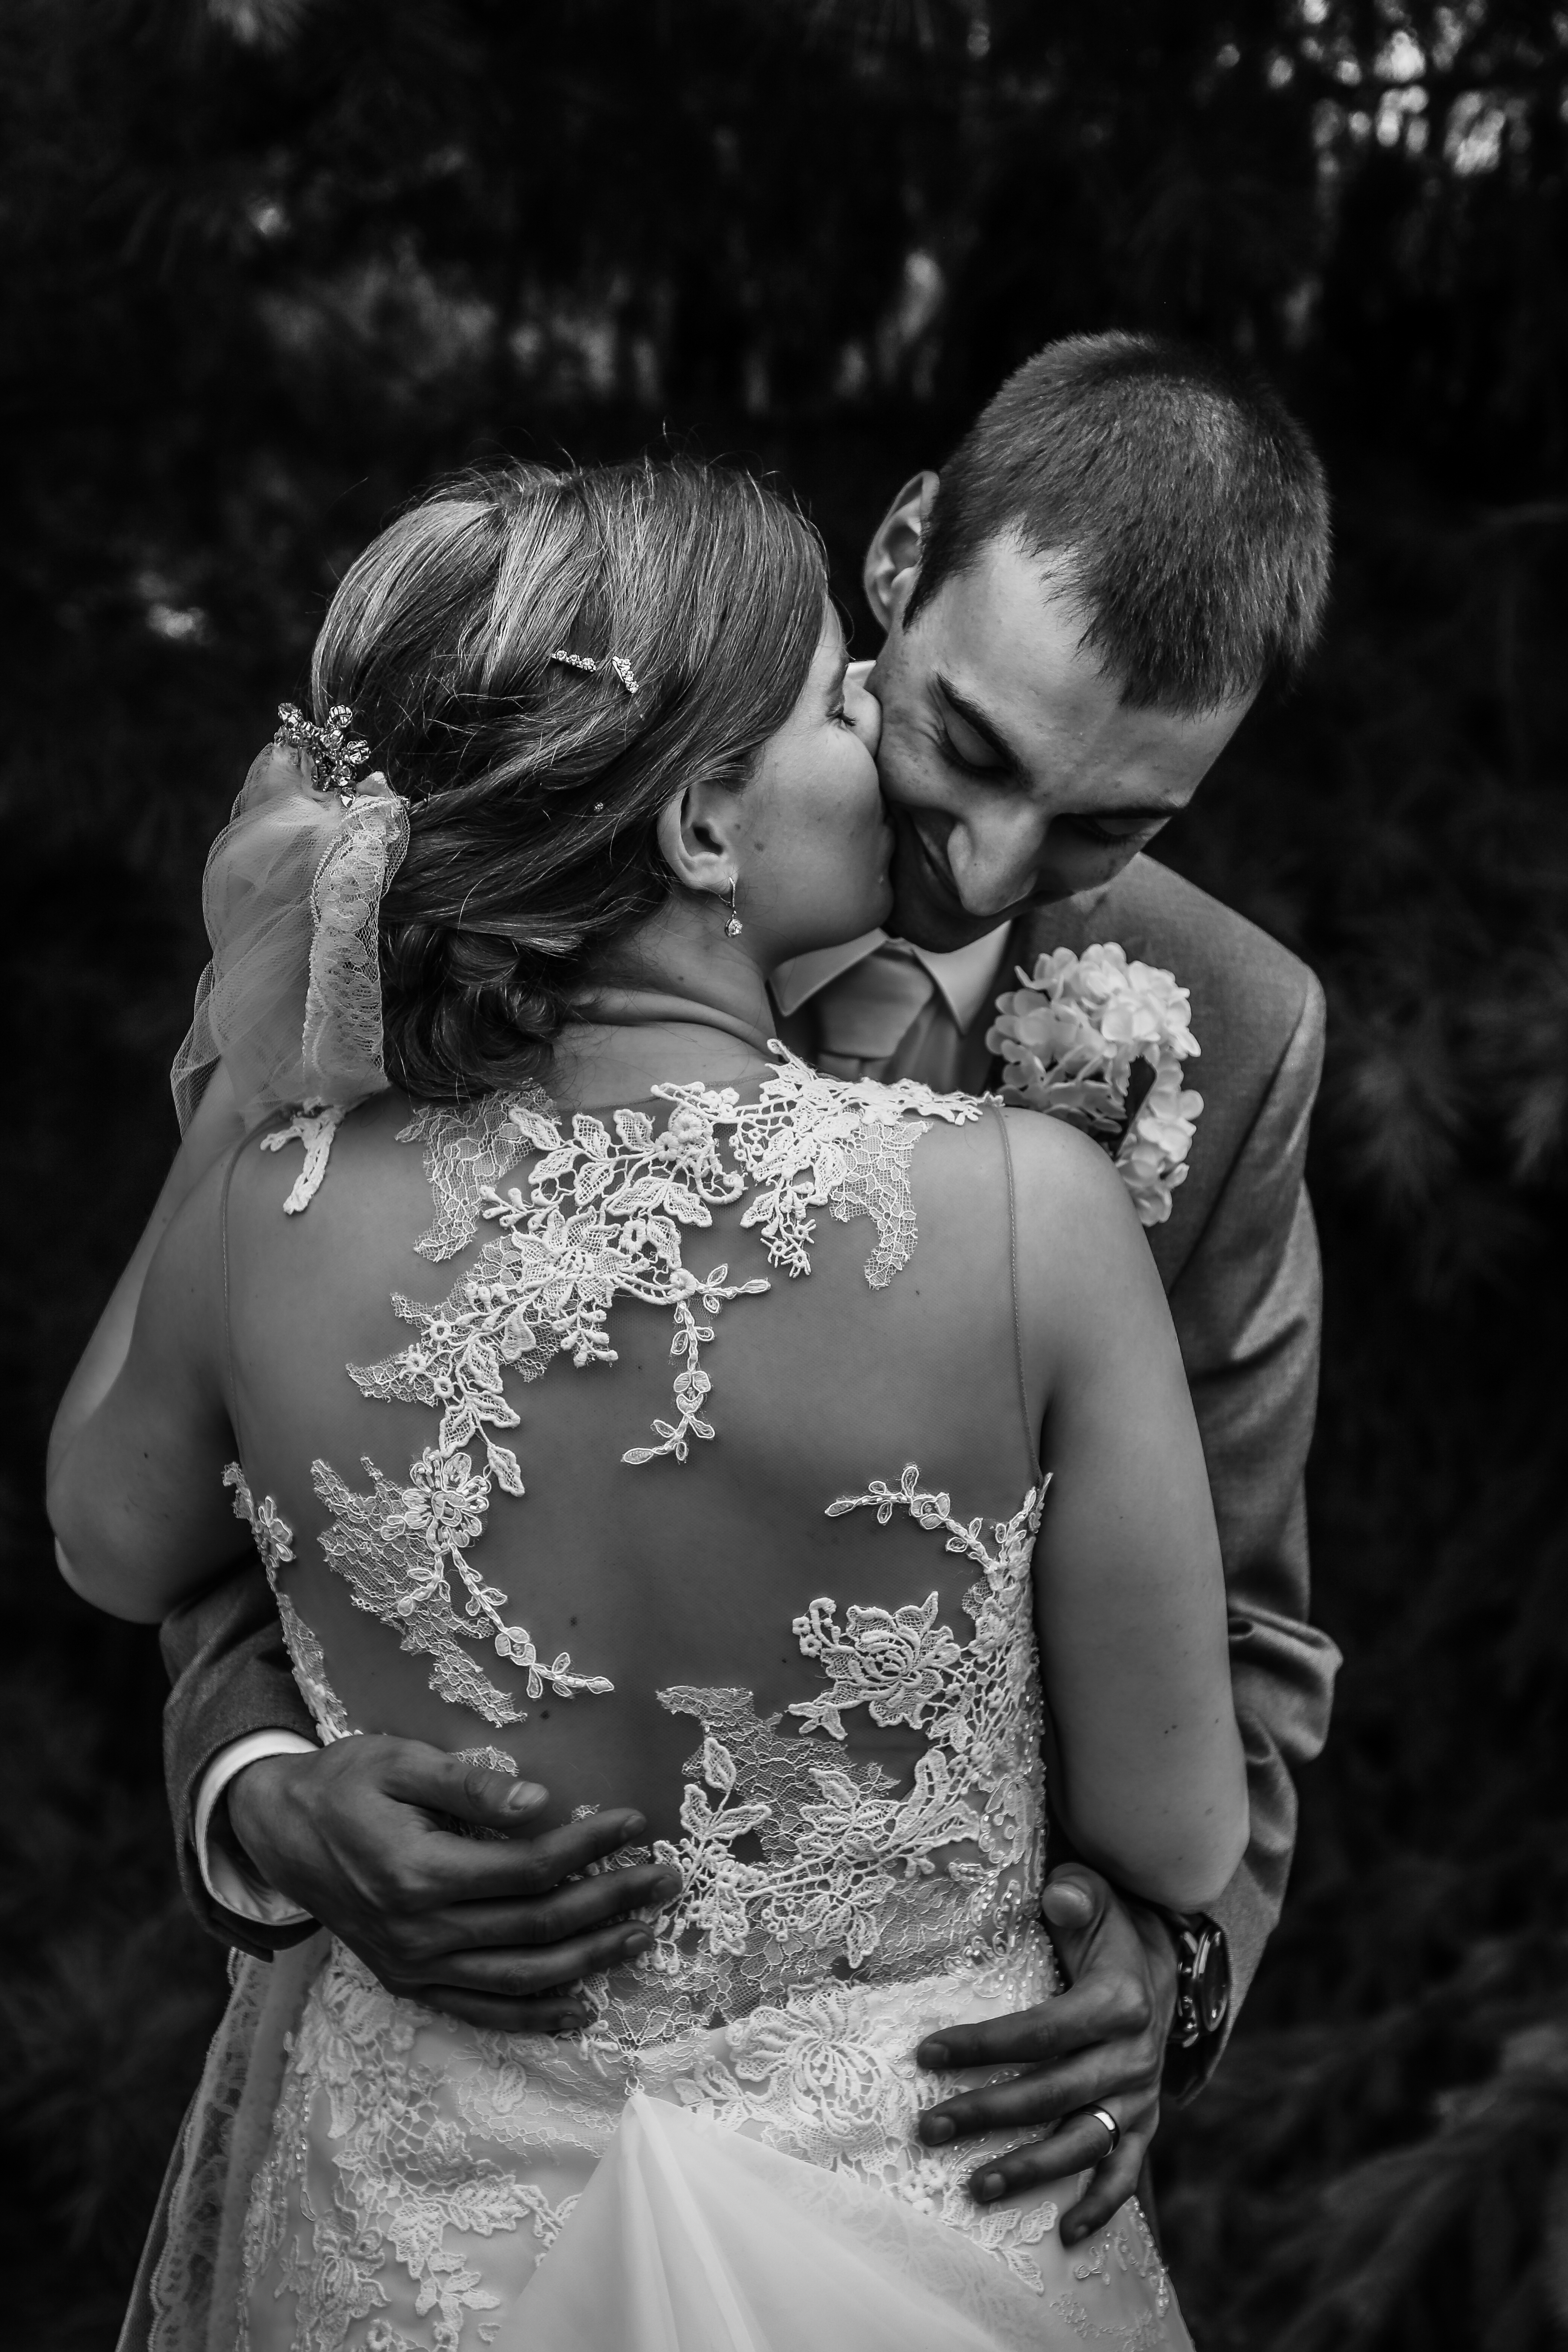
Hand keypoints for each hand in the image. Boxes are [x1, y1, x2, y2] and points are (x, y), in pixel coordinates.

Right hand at [226, 1735, 681, 2032]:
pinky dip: (534, 2017)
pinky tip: (581, 2008)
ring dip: (588, 1960)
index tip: (636, 1824)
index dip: (588, 1846)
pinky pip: (481, 2011)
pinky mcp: (408, 1982)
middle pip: (536, 1925)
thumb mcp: (399, 1761)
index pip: (529, 1867)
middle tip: (664, 1880)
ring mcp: (413, 1966)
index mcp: (419, 1872)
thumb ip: (470, 1786)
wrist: (279, 1833)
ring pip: (520, 1977)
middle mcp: (419, 1931)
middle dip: (609, 1903)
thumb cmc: (344, 1784)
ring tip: (642, 1936)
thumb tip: (540, 1803)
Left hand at [914, 1864, 1176, 2244]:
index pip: (1041, 2031)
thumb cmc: (1108, 1927)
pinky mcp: (1144, 2121)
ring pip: (1084, 2141)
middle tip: (927, 2129)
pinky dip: (1101, 2206)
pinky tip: (1067, 2236)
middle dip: (987, 2113)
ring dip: (1031, 2169)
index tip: (926, 2054)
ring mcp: (1140, 2095)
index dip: (983, 2044)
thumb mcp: (1096, 1896)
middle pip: (1052, 2093)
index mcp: (1119, 2003)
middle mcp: (1133, 2056)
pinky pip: (1127, 2172)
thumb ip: (1077, 1893)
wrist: (1160, 1961)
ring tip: (975, 2189)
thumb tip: (1059, 1898)